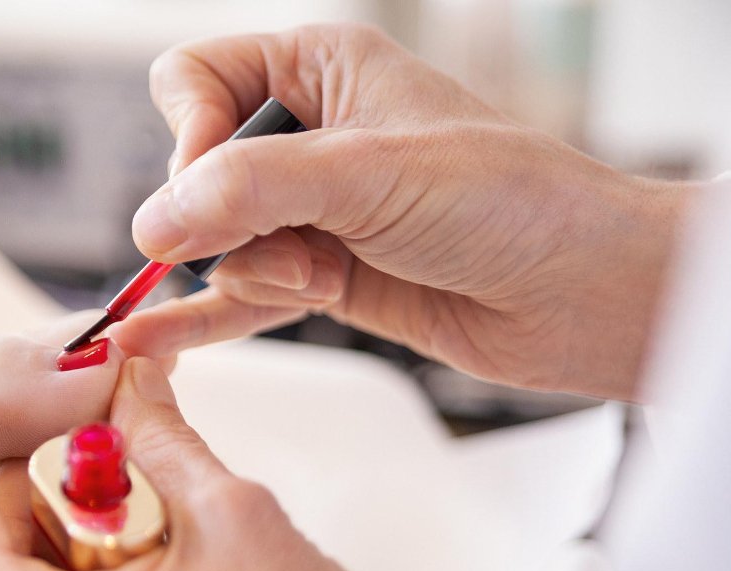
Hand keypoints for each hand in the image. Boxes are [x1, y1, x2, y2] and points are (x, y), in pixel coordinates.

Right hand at [114, 24, 694, 399]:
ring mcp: (317, 212)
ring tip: (326, 279)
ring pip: (221, 242)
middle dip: (229, 220)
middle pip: (199, 172)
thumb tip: (152, 222)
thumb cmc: (511, 202)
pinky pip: (242, 295)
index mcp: (321, 69)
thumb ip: (251, 190)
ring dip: (259, 271)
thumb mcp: (370, 173)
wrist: (584, 293)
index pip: (195, 81)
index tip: (214, 188)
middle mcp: (312, 136)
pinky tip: (146, 341)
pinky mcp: (326, 277)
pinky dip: (199, 318)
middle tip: (295, 244)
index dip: (189, 136)